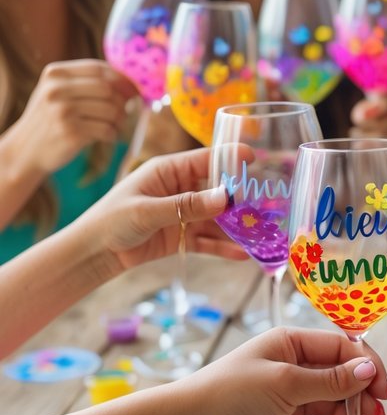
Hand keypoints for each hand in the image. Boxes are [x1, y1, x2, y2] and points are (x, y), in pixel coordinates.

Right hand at [8, 59, 135, 174]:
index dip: (121, 78)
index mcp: (55, 74)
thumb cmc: (50, 118)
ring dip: (120, 119)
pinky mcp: (71, 133)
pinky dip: (112, 134)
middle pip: (107, 89)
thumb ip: (84, 81)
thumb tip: (129, 81)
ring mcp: (63, 112)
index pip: (98, 68)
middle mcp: (56, 90)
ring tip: (115, 124)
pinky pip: (106, 130)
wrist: (26, 150)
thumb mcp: (56, 91)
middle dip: (122, 100)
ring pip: (111, 110)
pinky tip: (106, 136)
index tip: (132, 88)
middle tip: (126, 110)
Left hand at [79, 148, 245, 276]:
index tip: (255, 160)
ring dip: (236, 227)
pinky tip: (242, 255)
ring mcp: (182, 214)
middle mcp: (180, 189)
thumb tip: (226, 198)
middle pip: (217, 191)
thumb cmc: (111, 220)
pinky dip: (223, 247)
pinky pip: (208, 240)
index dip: (231, 159)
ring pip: (216, 219)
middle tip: (265, 207)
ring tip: (260, 235)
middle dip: (240, 199)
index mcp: (169, 171)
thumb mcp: (148, 210)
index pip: (206, 160)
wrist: (93, 253)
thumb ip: (187, 205)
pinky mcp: (181, 237)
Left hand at [175, 328, 386, 414]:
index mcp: (292, 343)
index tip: (383, 389)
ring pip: (330, 406)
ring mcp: (288, 398)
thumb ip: (329, 381)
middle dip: (362, 395)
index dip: (366, 365)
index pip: (341, 348)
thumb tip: (369, 369)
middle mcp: (293, 367)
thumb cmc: (231, 393)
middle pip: (340, 378)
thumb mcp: (285, 383)